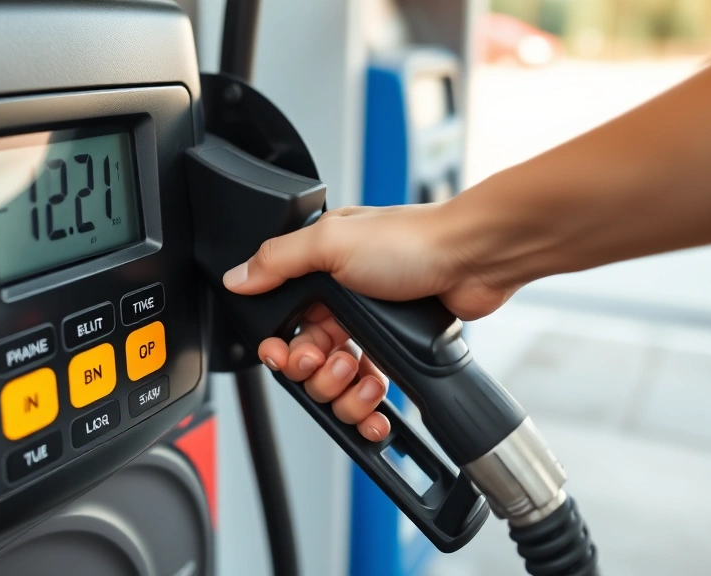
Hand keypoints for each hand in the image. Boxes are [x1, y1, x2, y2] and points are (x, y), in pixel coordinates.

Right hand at [222, 203, 520, 440]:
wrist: (474, 259)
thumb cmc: (412, 241)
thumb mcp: (332, 242)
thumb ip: (278, 261)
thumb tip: (237, 276)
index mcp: (318, 271)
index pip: (281, 322)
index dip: (279, 349)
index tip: (286, 359)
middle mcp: (340, 301)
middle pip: (307, 361)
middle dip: (317, 373)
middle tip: (338, 360)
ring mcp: (369, 329)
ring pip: (336, 383)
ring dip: (345, 392)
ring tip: (366, 377)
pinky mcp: (396, 352)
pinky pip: (369, 393)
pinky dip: (367, 408)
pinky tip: (375, 406)